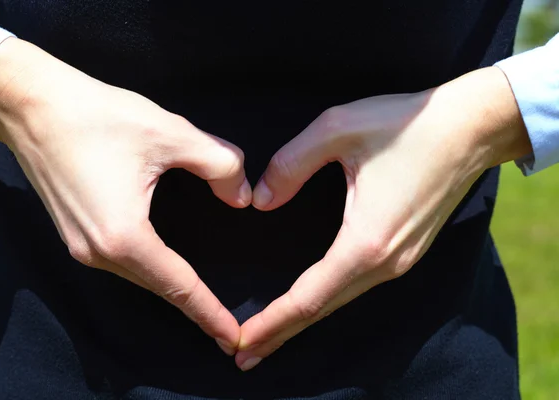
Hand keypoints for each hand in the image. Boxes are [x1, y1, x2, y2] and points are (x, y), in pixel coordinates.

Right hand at [0, 38, 250, 354]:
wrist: (31, 104)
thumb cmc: (96, 116)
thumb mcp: (170, 133)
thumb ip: (218, 165)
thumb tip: (242, 195)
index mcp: (123, 236)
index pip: (179, 285)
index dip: (209, 312)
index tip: (232, 338)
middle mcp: (98, 252)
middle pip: (159, 287)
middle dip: (195, 308)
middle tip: (226, 328)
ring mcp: (81, 246)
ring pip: (139, 277)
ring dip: (172, 289)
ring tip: (204, 301)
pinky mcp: (75, 233)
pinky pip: (122, 263)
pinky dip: (151, 270)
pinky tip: (167, 266)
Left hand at [235, 67, 531, 370]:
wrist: (472, 127)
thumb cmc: (406, 125)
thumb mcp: (337, 129)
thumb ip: (290, 165)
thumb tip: (260, 201)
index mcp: (366, 241)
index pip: (308, 298)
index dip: (271, 322)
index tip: (241, 341)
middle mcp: (386, 263)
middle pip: (322, 309)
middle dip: (280, 332)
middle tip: (242, 353)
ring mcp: (401, 261)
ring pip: (340, 300)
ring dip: (301, 319)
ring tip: (267, 334)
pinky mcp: (406, 251)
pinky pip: (356, 285)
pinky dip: (325, 299)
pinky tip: (309, 300)